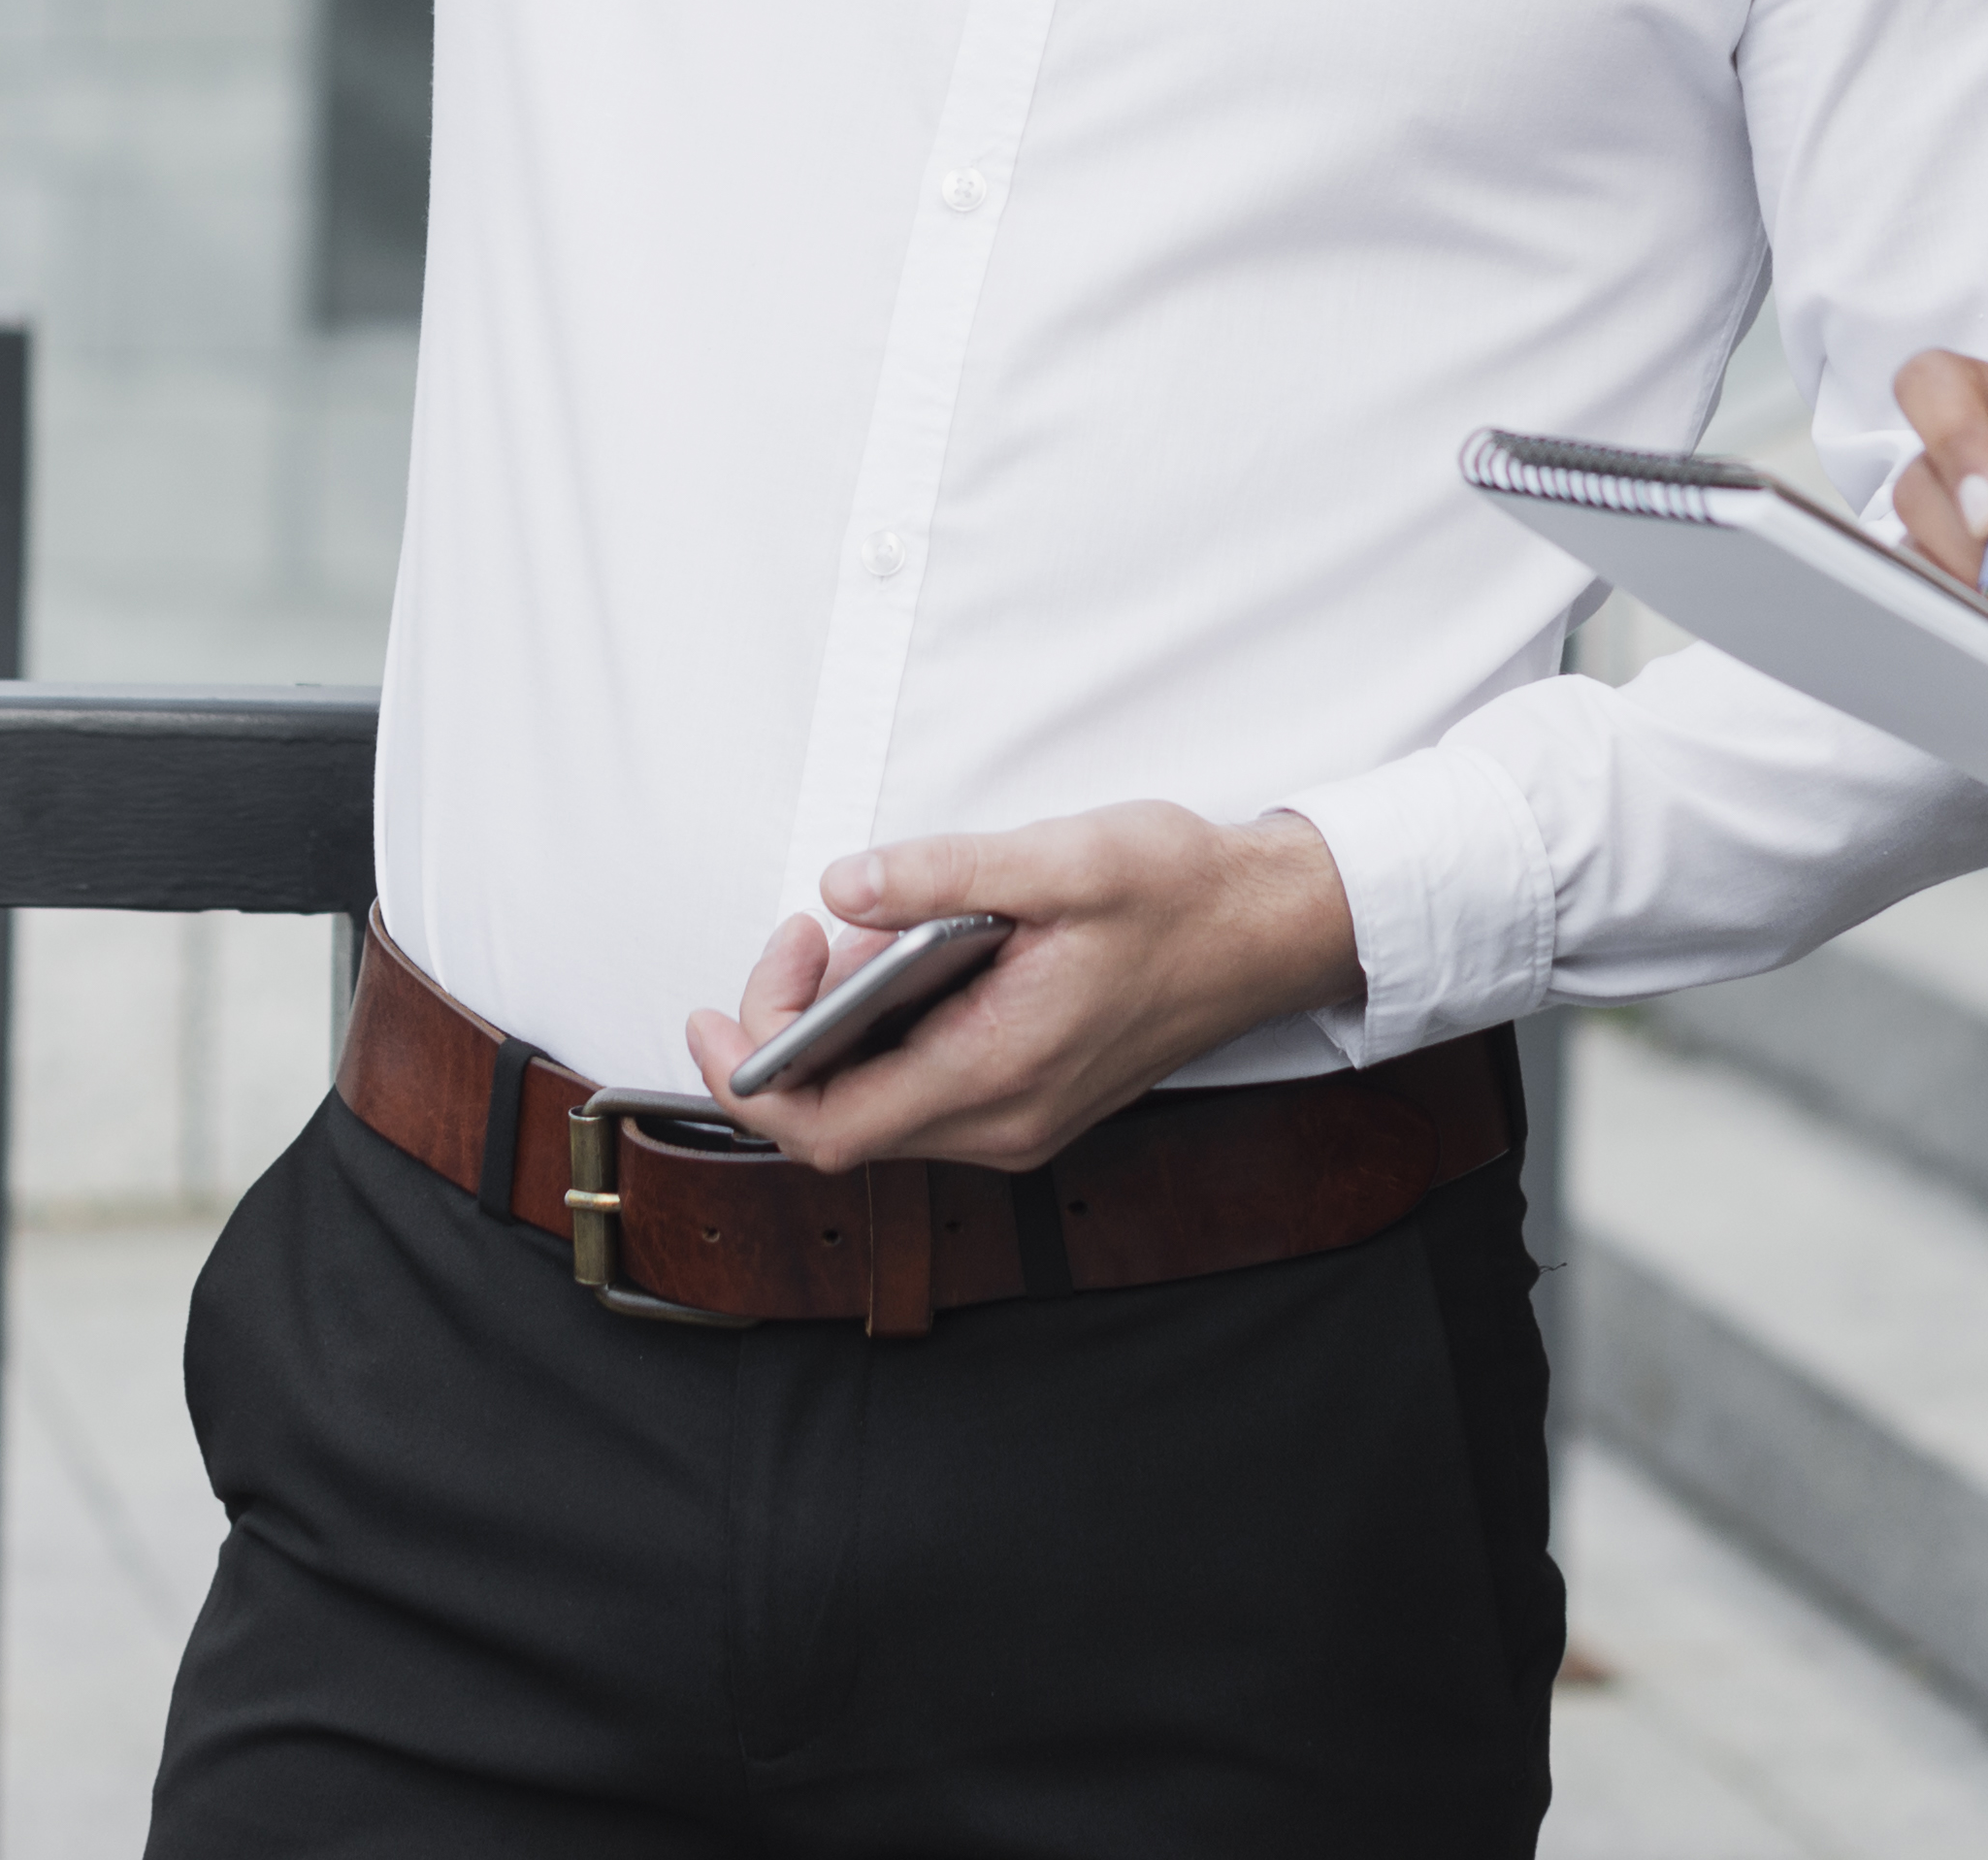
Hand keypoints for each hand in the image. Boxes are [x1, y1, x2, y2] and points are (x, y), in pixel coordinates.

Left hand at [678, 803, 1364, 1175]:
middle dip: (784, 1038)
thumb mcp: (1060, 859)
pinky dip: (878, 1040)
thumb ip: (941, 874)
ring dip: (833, 1039)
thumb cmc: (1181, 895)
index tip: (714, 1008)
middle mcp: (1004, 1122)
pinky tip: (892, 967)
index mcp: (1001, 1073)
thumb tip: (844, 887)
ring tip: (842, 940)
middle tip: (798, 939)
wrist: (1273, 931)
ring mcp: (1018, 1120)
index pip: (830, 1125)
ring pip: (876, 1113)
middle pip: (839, 1127)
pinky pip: (918, 1095)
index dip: (748, 1078)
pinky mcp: (1028, 1100)